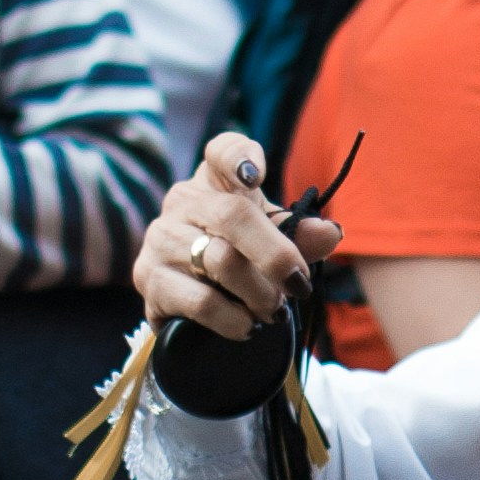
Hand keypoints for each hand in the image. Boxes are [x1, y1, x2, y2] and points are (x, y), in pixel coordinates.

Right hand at [133, 130, 340, 341]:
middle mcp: (182, 203)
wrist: (191, 309)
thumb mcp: (272, 243)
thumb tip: (330, 232)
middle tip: (299, 285)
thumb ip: (299, 236)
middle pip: (231, 214)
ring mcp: (161, 240)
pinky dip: (234, 319)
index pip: (222, 153)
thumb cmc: (238, 262)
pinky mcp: (150, 280)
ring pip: (220, 261)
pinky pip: (201, 301)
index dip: (238, 156)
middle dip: (276, 255)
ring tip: (273, 312)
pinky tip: (246, 327)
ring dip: (259, 293)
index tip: (255, 175)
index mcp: (215, 183)